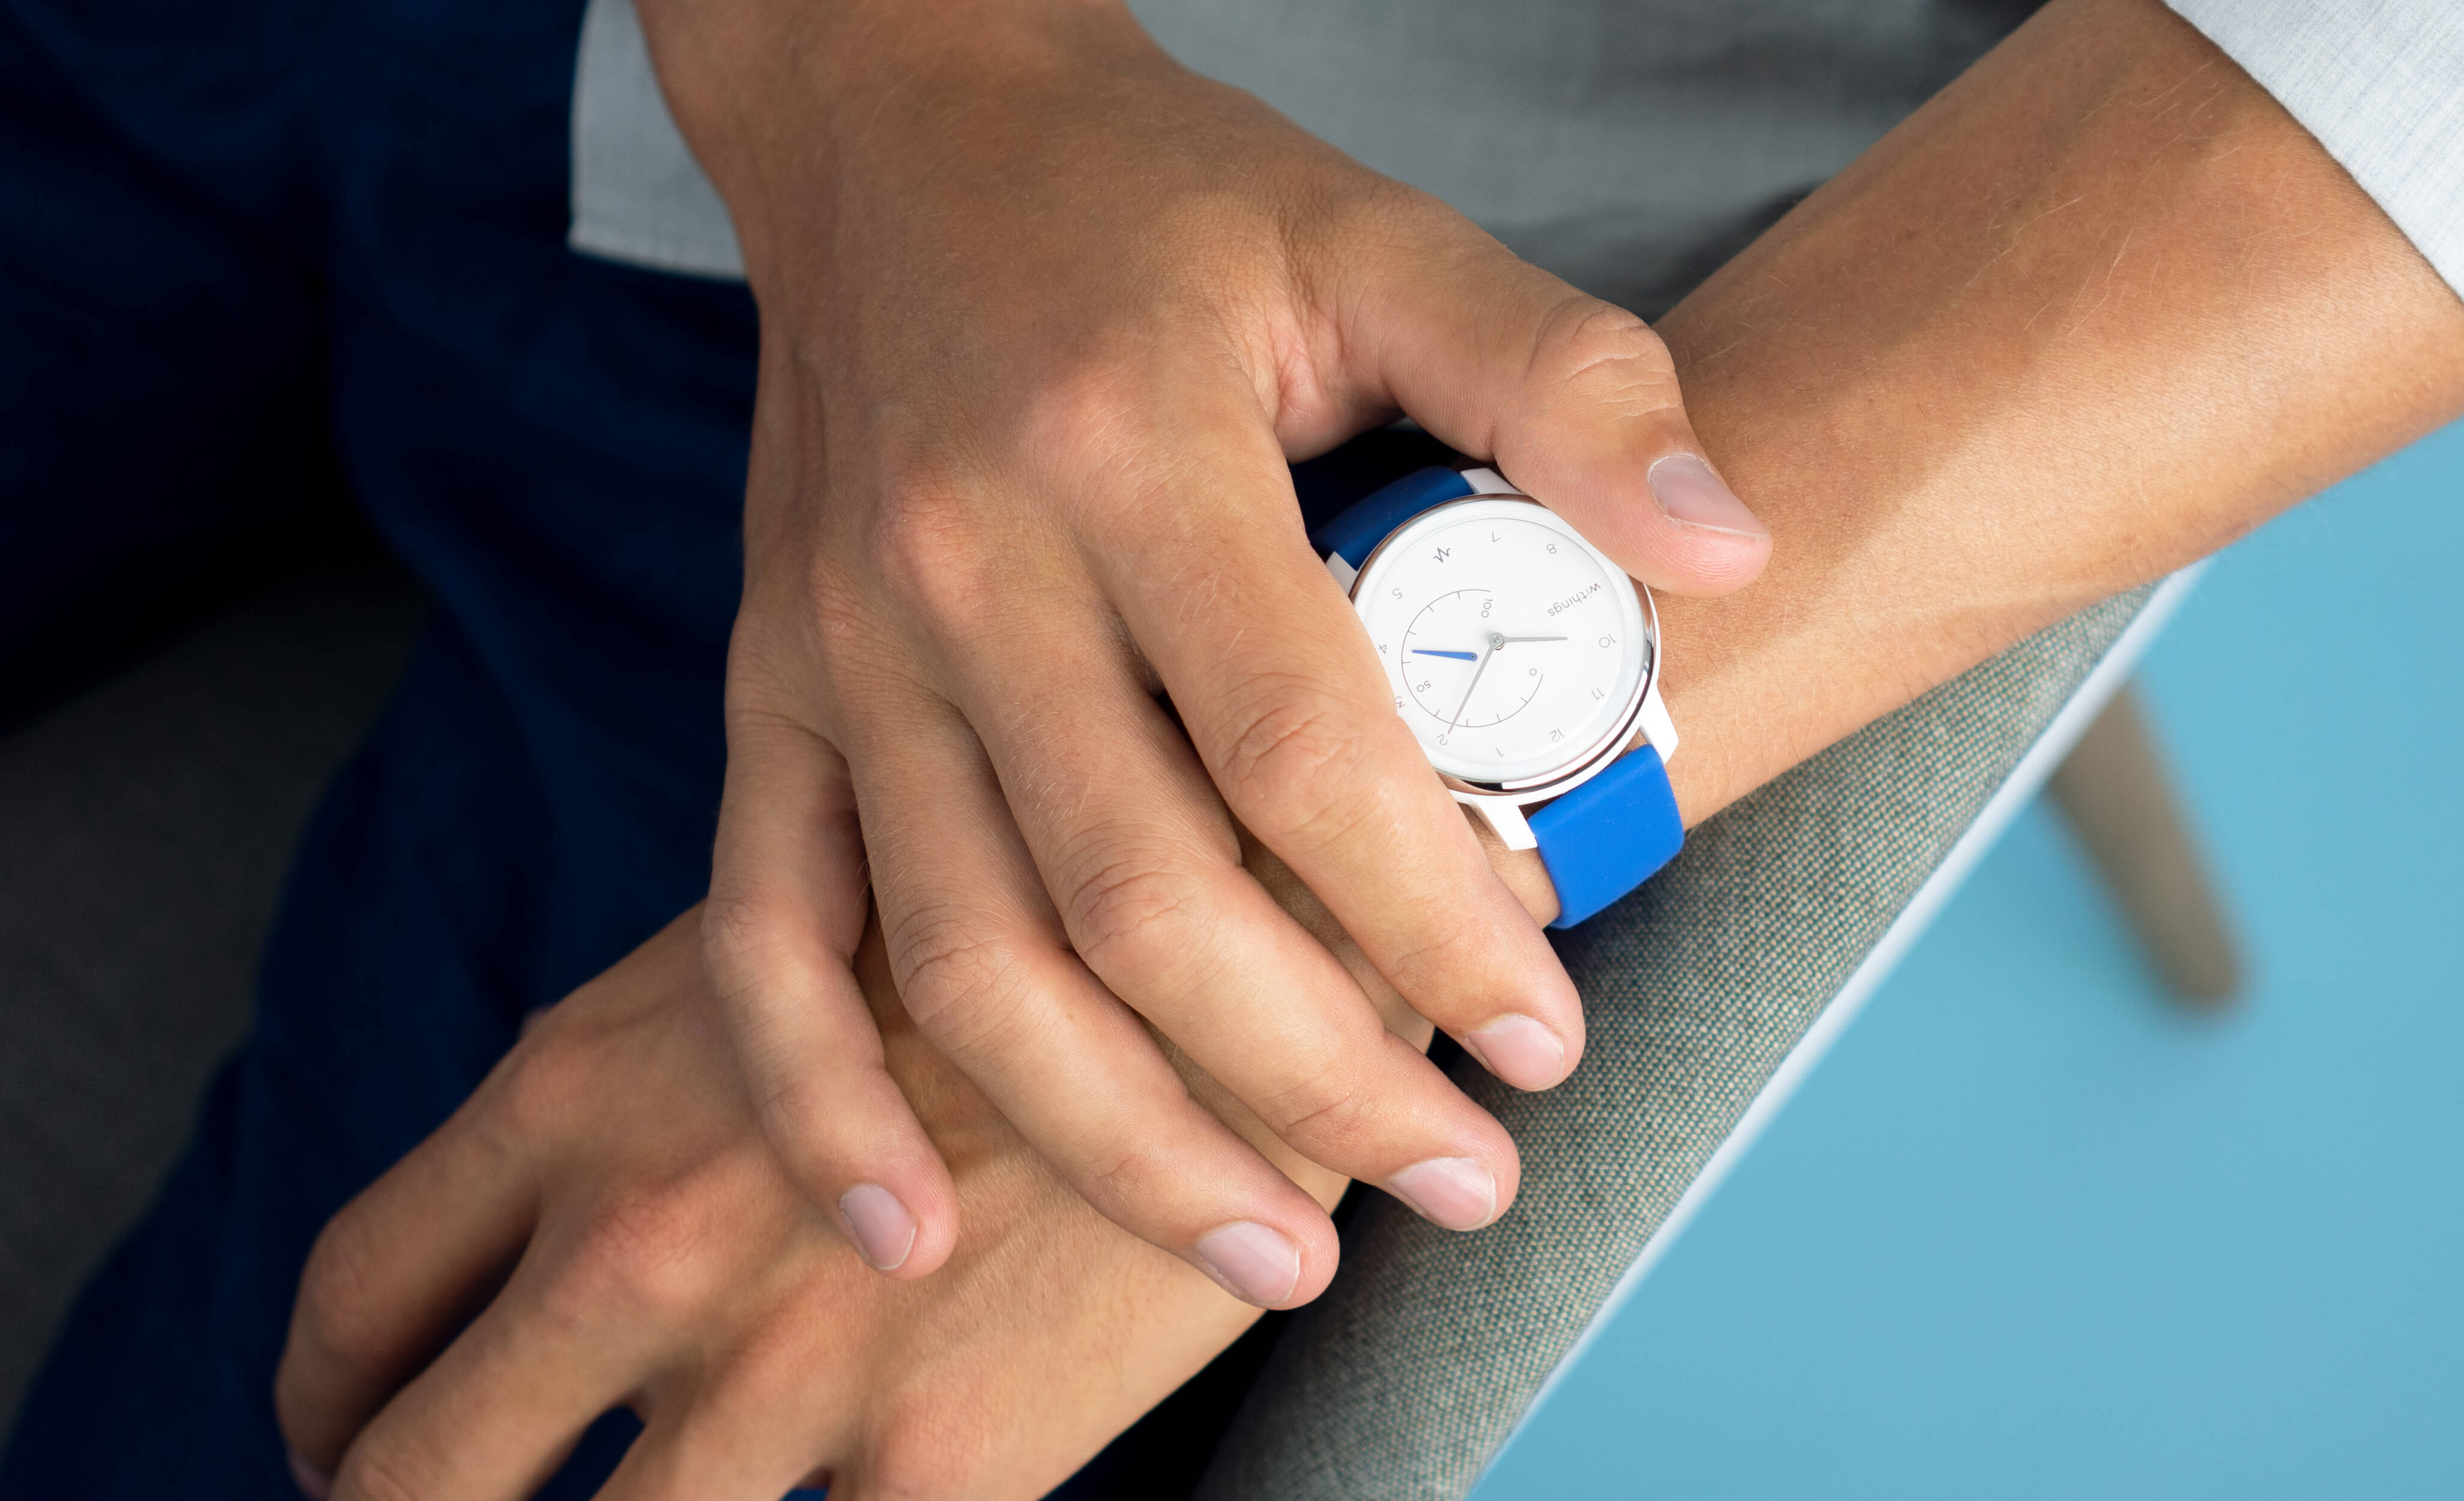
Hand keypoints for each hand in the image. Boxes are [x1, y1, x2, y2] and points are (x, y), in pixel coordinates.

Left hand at [275, 908, 1347, 1499]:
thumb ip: (661, 1084)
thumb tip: (589, 1206)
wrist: (1261, 956)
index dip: (327, 1395)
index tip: (346, 1435)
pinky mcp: (942, 1466)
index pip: (359, 1289)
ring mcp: (782, 1370)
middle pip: (414, 1466)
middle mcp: (643, 1242)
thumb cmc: (1030, 927)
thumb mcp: (784, 953)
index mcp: (583, 1098)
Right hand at [634, 0, 1772, 1296]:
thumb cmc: (1161, 201)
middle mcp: (965, 572)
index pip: (1298, 750)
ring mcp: (842, 652)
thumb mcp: (1377, 235)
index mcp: (1132, 454)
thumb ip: (1556, 375)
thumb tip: (1723, 547)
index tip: (1549, 1038)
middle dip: (1313, 1081)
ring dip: (1118, 1146)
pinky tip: (908, 1234)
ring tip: (1271, 1254)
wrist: (897, 125)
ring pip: (968, 966)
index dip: (1431, 919)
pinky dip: (816, 1103)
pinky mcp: (766, 694)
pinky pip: (760, 935)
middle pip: (1137, 902)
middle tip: (1460, 1185)